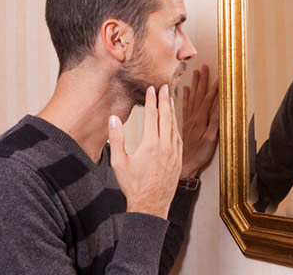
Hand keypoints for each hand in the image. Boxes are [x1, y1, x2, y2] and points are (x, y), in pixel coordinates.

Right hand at [109, 85, 182, 217]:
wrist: (151, 205)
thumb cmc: (133, 185)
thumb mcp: (119, 162)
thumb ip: (116, 139)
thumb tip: (113, 118)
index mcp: (150, 144)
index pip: (152, 116)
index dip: (152, 100)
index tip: (151, 88)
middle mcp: (165, 146)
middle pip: (166, 117)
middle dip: (165, 100)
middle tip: (165, 86)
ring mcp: (174, 153)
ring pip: (175, 126)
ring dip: (172, 111)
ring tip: (170, 99)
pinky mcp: (179, 160)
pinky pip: (179, 138)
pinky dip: (176, 126)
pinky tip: (174, 122)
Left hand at [179, 64, 219, 177]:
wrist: (185, 165)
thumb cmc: (199, 155)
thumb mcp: (210, 141)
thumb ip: (214, 123)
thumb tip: (218, 107)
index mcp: (199, 121)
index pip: (207, 100)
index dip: (213, 88)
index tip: (219, 76)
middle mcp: (192, 118)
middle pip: (198, 96)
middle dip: (202, 81)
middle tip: (204, 67)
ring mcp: (187, 120)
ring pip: (190, 99)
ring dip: (193, 85)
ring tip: (195, 73)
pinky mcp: (184, 124)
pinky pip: (183, 107)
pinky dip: (184, 97)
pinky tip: (184, 89)